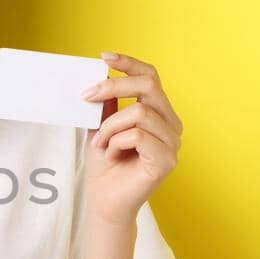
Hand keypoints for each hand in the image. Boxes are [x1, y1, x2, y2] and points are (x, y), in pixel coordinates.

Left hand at [80, 51, 181, 225]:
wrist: (105, 201)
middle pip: (149, 86)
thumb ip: (106, 103)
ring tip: (101, 144)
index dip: (129, 63)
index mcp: (159, 113)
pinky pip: (137, 136)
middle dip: (113, 87)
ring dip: (110, 127)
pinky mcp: (167, 160)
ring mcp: (173, 143)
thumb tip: (99, 75)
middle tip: (86, 96)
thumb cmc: (104, 166)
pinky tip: (112, 156)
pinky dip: (116, 143)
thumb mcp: (101, 126)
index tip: (104, 57)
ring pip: (138, 113)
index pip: (151, 77)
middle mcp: (171, 125)